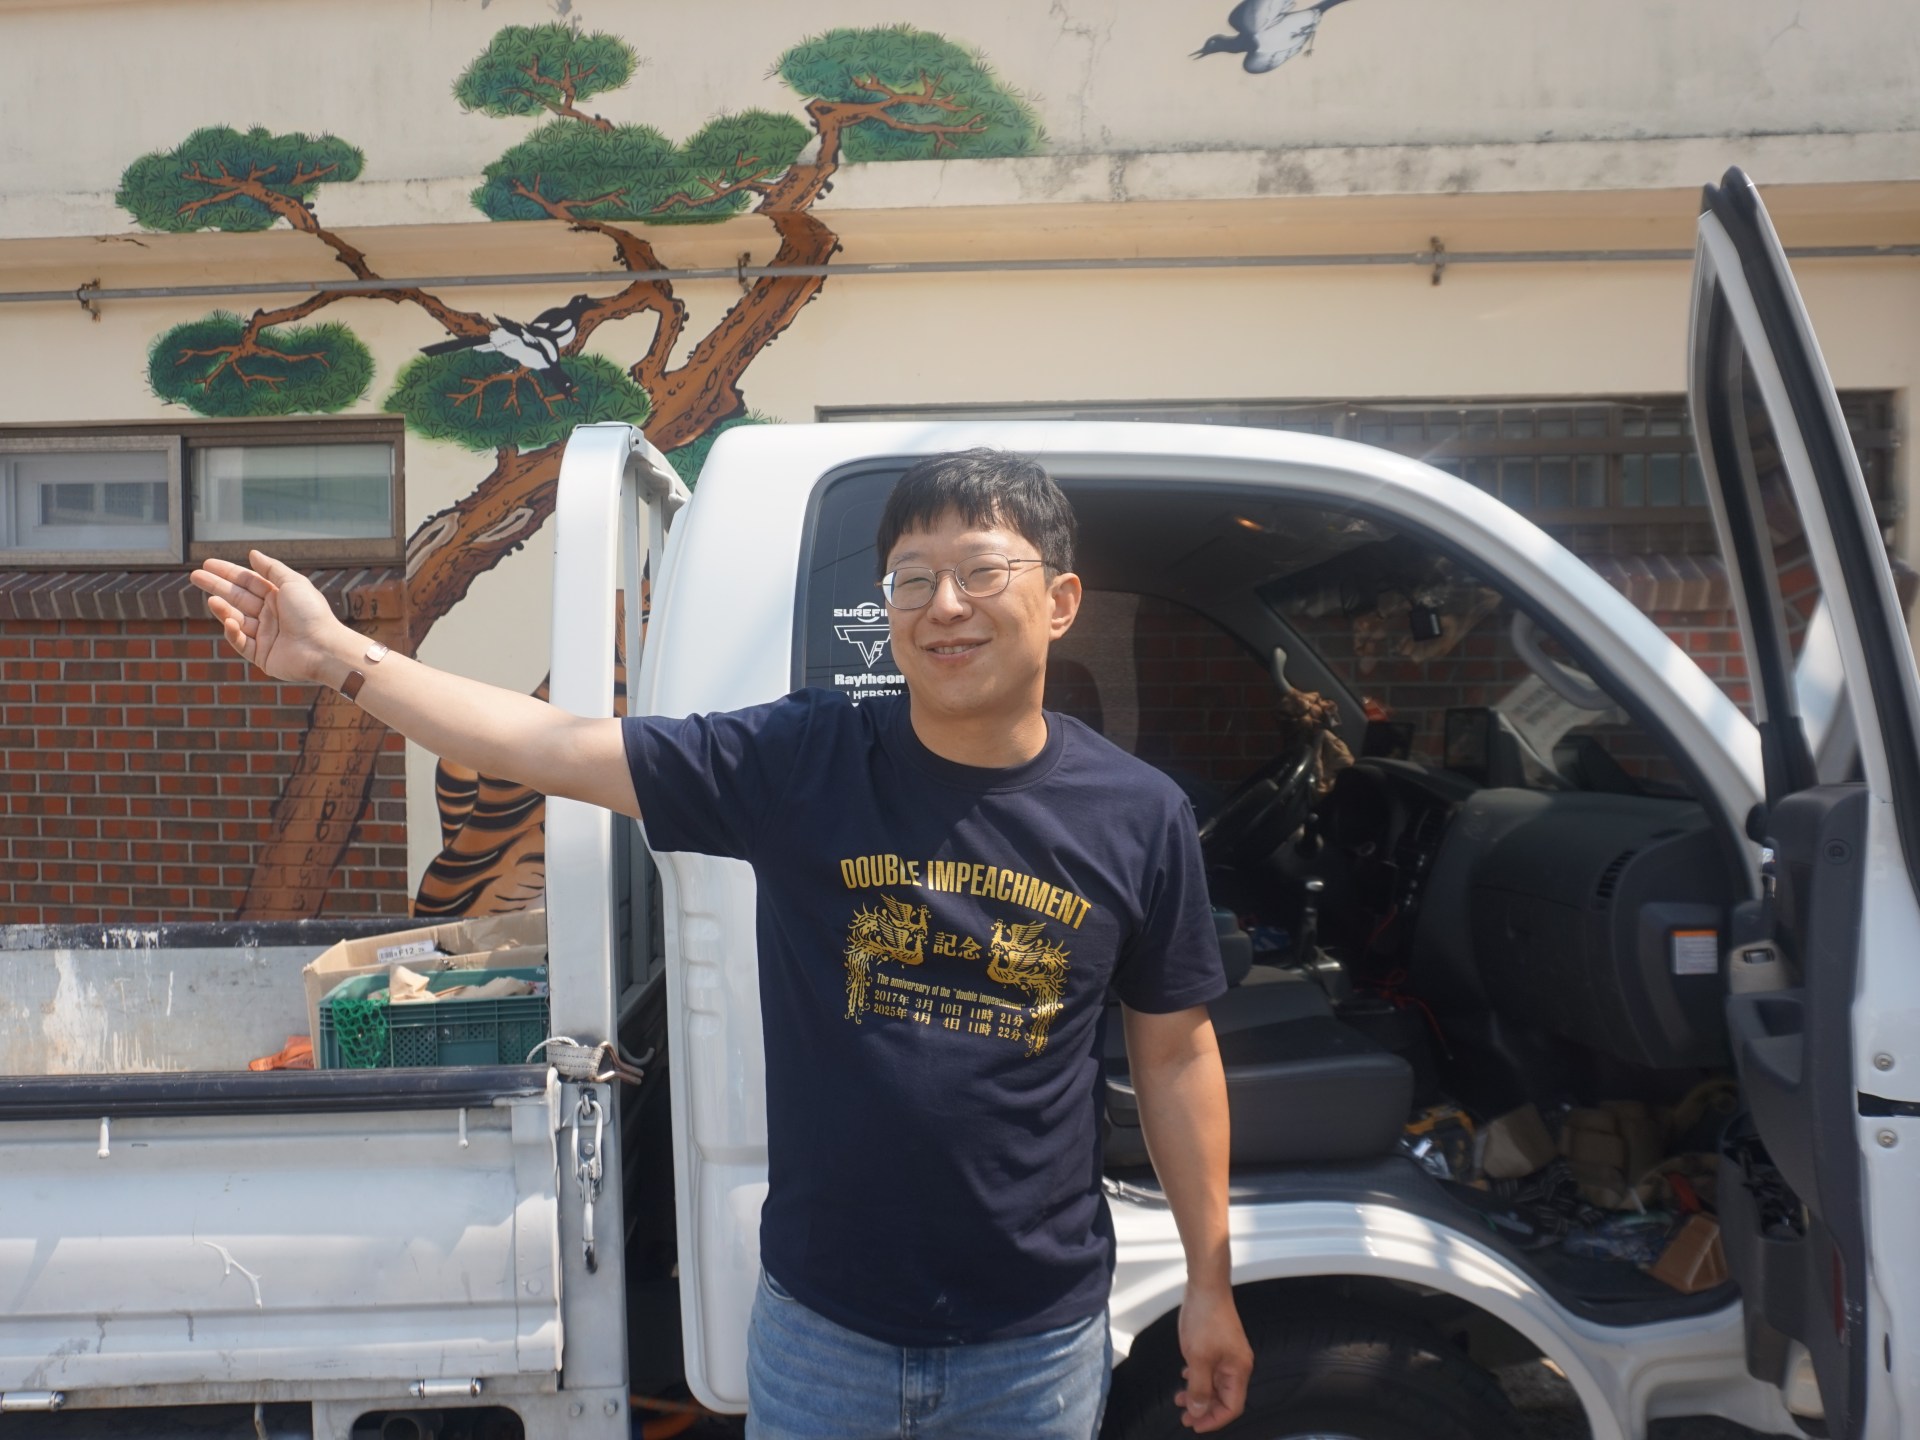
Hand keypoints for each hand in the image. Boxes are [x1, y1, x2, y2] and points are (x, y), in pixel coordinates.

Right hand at [190, 550, 346, 685]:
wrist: (324, 648)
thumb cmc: (312, 613)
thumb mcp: (293, 583)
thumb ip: (272, 569)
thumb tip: (252, 553)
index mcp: (279, 597)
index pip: (248, 581)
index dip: (228, 572)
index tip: (206, 564)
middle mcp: (271, 615)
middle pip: (238, 598)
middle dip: (217, 586)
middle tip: (195, 576)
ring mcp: (265, 636)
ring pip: (237, 619)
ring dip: (223, 610)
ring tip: (213, 601)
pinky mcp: (262, 656)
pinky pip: (242, 643)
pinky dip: (234, 633)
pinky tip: (231, 622)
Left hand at [1174, 1281, 1251, 1431]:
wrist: (1206, 1287)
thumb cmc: (1205, 1319)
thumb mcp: (1198, 1358)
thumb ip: (1199, 1387)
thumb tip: (1199, 1410)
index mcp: (1238, 1370)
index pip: (1233, 1407)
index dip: (1214, 1419)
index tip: (1195, 1424)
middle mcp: (1237, 1364)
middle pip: (1224, 1397)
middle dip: (1204, 1408)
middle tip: (1184, 1416)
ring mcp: (1228, 1354)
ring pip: (1215, 1383)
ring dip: (1198, 1393)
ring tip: (1179, 1399)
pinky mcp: (1219, 1345)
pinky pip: (1210, 1369)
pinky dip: (1198, 1377)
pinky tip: (1185, 1377)